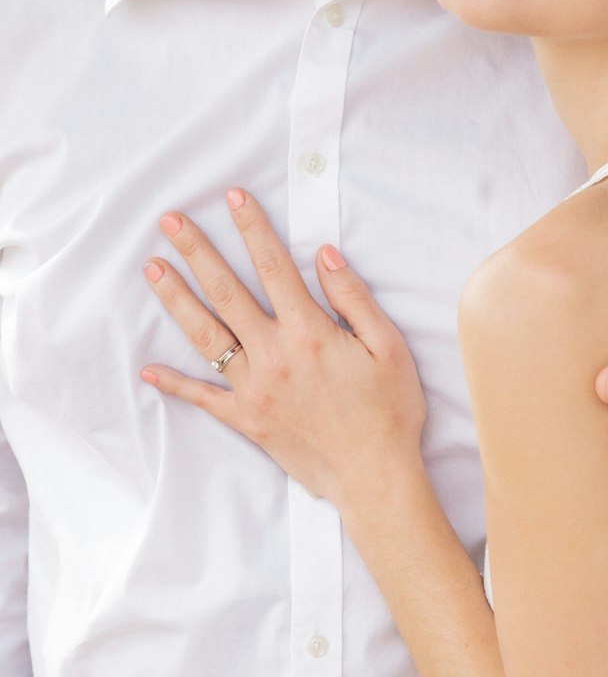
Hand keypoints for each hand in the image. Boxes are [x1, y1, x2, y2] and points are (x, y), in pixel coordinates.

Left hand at [140, 189, 426, 504]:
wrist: (375, 479)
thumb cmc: (390, 412)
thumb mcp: (389, 348)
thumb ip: (354, 299)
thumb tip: (324, 256)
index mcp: (310, 333)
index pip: (274, 267)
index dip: (253, 229)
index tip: (233, 198)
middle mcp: (274, 356)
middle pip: (227, 293)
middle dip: (197, 252)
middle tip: (170, 222)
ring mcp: (255, 389)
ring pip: (207, 336)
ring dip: (177, 299)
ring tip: (152, 269)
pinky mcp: (247, 420)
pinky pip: (204, 398)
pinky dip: (175, 384)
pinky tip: (149, 369)